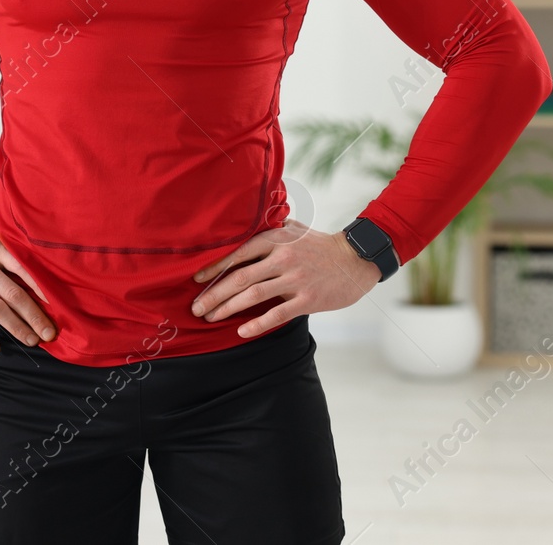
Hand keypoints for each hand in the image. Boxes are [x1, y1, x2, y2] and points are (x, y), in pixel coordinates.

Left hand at [190, 219, 383, 337]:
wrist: (356, 260)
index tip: (196, 280)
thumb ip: (270, 227)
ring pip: (253, 295)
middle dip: (214, 294)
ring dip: (228, 308)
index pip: (237, 254)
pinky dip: (256, 324)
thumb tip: (245, 222)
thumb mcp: (295, 228)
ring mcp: (295, 279)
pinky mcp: (308, 300)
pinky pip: (276, 314)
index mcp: (275, 239)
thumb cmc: (321, 245)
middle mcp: (282, 258)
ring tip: (211, 318)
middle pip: (239, 277)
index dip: (214, 268)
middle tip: (197, 307)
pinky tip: (241, 331)